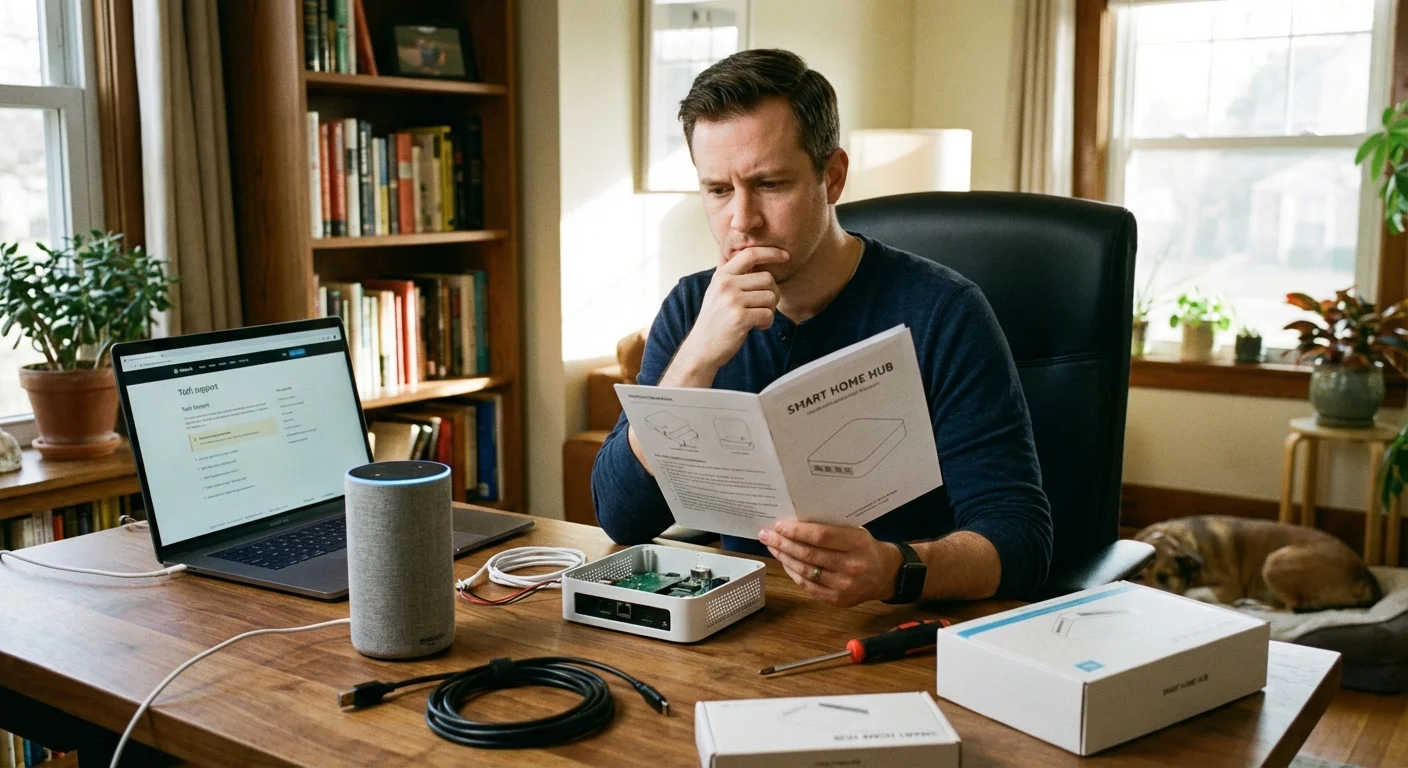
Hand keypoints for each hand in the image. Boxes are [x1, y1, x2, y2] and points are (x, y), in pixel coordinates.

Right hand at [667, 247, 787, 383]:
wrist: (701, 348)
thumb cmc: (715, 320)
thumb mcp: (717, 291)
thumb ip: (732, 275)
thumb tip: (750, 256)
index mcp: (722, 275)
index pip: (750, 254)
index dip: (771, 252)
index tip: (785, 256)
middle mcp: (726, 285)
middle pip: (767, 278)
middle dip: (773, 293)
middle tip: (765, 307)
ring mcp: (732, 301)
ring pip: (770, 297)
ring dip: (770, 310)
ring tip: (758, 318)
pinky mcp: (740, 318)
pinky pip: (768, 314)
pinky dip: (767, 322)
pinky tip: (757, 327)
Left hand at [759, 520, 903, 606]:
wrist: (886, 574)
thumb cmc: (866, 548)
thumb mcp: (855, 532)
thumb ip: (831, 529)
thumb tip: (795, 523)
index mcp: (857, 544)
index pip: (820, 536)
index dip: (797, 531)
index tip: (779, 525)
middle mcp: (851, 566)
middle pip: (809, 554)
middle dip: (783, 543)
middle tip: (766, 534)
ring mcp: (843, 586)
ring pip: (805, 571)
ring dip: (784, 557)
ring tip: (772, 546)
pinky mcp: (837, 600)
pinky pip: (808, 585)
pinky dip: (793, 572)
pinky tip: (784, 561)